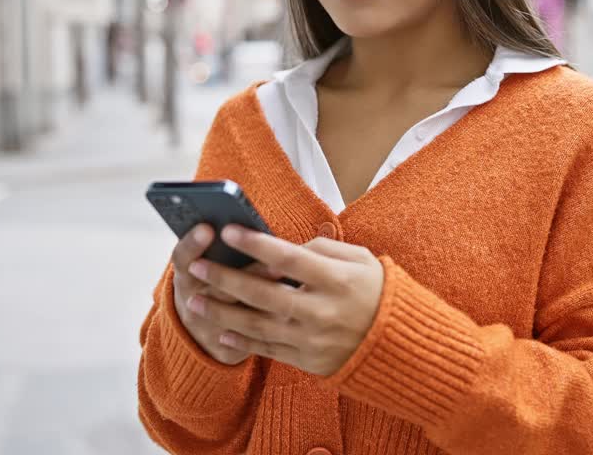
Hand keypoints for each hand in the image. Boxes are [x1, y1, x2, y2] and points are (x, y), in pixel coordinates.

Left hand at [184, 225, 384, 376]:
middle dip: (225, 279)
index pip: (289, 258)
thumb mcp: (360, 259)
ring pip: (257, 325)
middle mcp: (322, 311)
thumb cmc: (376, 291)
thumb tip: (283, 247)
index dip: (256, 244)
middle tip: (196, 266)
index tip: (228, 231)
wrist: (398, 344)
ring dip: (221, 312)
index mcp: (337, 280)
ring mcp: (313, 339)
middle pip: (263, 293)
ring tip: (194, 300)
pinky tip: (219, 330)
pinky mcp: (308, 361)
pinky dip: (240, 341)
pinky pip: (267, 350)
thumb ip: (321, 249)